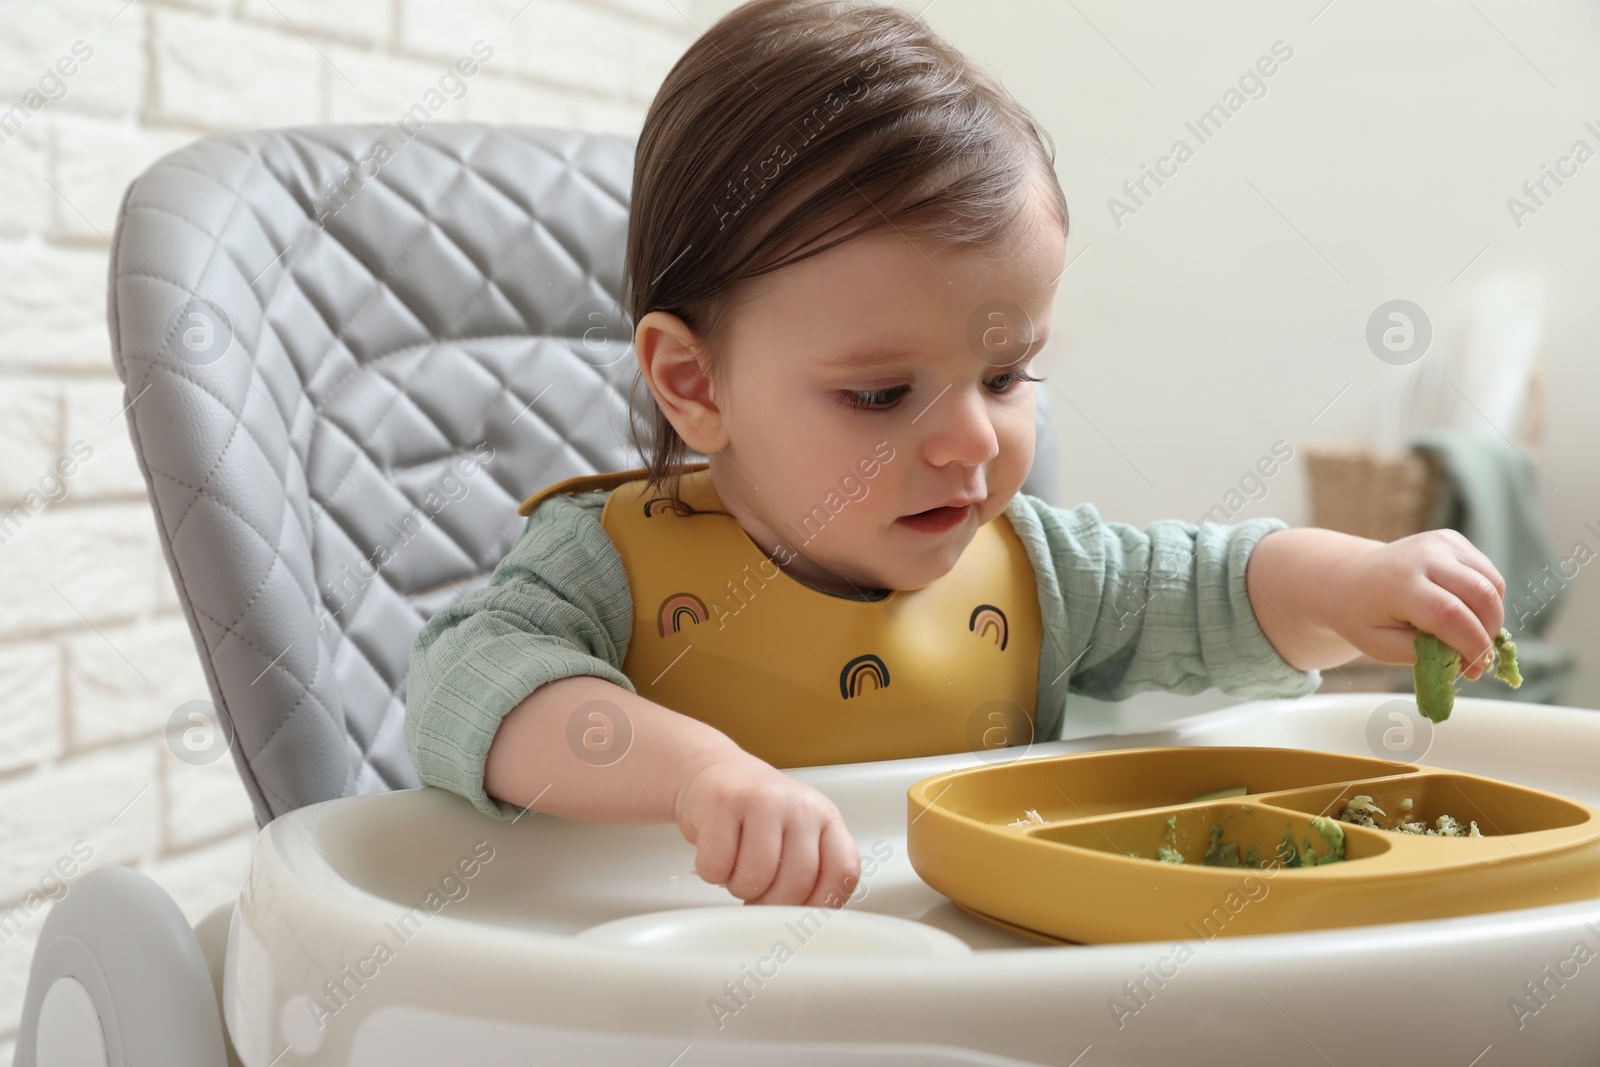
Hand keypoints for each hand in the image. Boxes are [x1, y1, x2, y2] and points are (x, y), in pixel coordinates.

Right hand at [672, 755, 860, 907]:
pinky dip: (711, 872)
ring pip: (754, 879)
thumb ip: (810, 871)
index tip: (799, 912)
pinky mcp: (722, 802)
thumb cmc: (758, 813)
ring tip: (737, 865)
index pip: (843, 873)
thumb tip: (801, 925)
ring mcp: (762, 800)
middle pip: (796, 885)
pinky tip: (717, 850)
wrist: (715, 772)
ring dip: (739, 887)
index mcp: (826, 817)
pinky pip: (716, 866)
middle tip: (758, 892)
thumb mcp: (797, 833)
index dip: (822, 904)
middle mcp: (800, 805)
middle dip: (770, 903)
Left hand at [1317, 529, 1506, 677]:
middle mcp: (1423, 555)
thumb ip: (1425, 656)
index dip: (1472, 643)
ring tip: (1469, 634)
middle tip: (1477, 656)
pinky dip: (1487, 598)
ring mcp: (1441, 543)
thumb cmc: (1362, 615)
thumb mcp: (1380, 645)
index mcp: (1399, 583)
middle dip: (1489, 632)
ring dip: (1492, 617)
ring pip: (1492, 584)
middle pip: (1481, 595)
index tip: (1478, 667)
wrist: (1348, 576)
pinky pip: (1488, 574)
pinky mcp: (1452, 540)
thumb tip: (1471, 665)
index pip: (1449, 614)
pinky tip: (1464, 610)